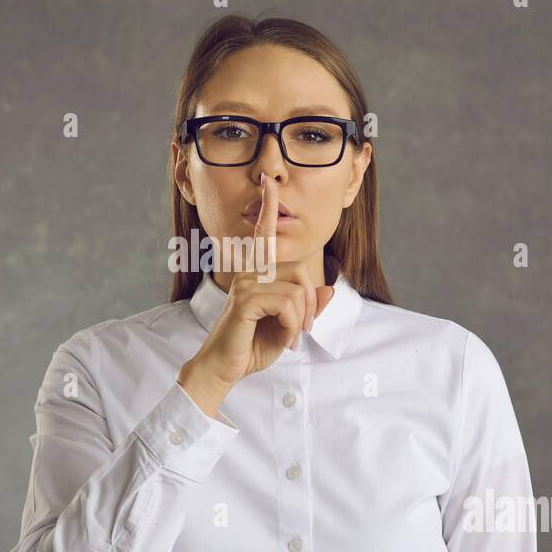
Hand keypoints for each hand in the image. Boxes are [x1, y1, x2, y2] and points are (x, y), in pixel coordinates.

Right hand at [177, 172, 334, 416]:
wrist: (223, 369)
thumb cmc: (250, 347)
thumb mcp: (287, 327)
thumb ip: (307, 307)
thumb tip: (329, 289)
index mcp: (256, 276)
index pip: (264, 237)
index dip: (267, 208)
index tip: (267, 182)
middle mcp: (249, 274)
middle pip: (300, 271)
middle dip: (311, 303)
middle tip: (305, 330)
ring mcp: (246, 285)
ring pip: (296, 291)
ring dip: (302, 320)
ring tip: (291, 339)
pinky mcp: (245, 300)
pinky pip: (287, 304)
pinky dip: (292, 326)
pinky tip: (284, 340)